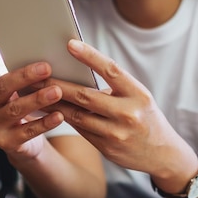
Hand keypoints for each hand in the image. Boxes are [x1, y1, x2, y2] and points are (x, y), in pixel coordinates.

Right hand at [0, 33, 65, 158]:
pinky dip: (44, 123)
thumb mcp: (21, 91)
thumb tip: (48, 50)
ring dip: (37, 99)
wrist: (27, 144)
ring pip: (15, 109)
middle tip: (46, 67)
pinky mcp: (6, 143)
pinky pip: (27, 132)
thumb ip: (25, 75)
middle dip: (24, 76)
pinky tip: (59, 116)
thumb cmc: (26, 108)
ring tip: (57, 91)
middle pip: (2, 86)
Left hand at [42, 39, 191, 174]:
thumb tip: (78, 74)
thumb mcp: (139, 97)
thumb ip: (114, 87)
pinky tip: (48, 110)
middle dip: (58, 85)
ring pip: (77, 116)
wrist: (162, 153)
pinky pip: (80, 130)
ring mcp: (117, 134)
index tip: (70, 44)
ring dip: (54, 104)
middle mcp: (128, 114)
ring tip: (35, 93)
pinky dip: (62, 118)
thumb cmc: (146, 117)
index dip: (90, 57)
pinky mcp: (107, 148)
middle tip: (36, 74)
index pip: (112, 71)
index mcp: (138, 94)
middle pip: (86, 96)